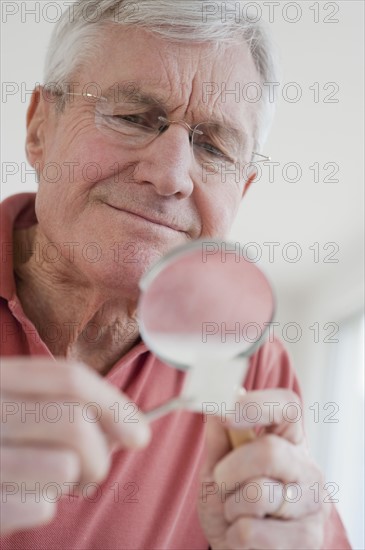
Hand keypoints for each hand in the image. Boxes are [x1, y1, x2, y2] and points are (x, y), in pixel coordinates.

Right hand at [0, 357, 150, 534]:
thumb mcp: (16, 408)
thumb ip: (61, 406)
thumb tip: (130, 428)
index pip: (69, 378)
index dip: (113, 403)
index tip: (138, 433)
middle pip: (73, 422)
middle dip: (99, 455)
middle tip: (92, 474)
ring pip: (62, 467)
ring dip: (67, 483)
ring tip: (47, 484)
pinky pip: (39, 508)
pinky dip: (42, 509)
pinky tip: (21, 502)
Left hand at [197, 389, 328, 548]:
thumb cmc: (232, 506)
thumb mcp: (217, 469)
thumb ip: (218, 440)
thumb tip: (216, 405)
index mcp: (289, 441)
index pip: (287, 406)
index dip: (257, 405)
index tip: (227, 415)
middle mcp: (308, 468)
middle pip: (270, 451)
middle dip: (230, 470)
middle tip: (221, 482)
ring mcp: (313, 504)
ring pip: (258, 494)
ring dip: (231, 507)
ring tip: (237, 513)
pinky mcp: (308, 539)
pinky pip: (251, 531)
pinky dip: (234, 535)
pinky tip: (245, 536)